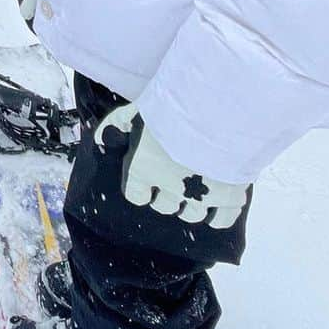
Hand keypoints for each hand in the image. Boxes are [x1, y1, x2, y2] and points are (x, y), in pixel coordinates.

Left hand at [97, 104, 250, 228]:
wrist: (212, 112)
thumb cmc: (169, 108)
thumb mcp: (133, 111)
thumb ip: (114, 125)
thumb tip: (98, 140)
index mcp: (143, 170)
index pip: (136, 195)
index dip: (140, 190)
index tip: (145, 184)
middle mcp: (170, 188)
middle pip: (164, 206)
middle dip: (165, 198)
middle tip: (170, 185)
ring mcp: (201, 196)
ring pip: (191, 214)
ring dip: (189, 206)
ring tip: (192, 196)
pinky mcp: (230, 196)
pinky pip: (222, 219)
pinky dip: (218, 217)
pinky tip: (216, 212)